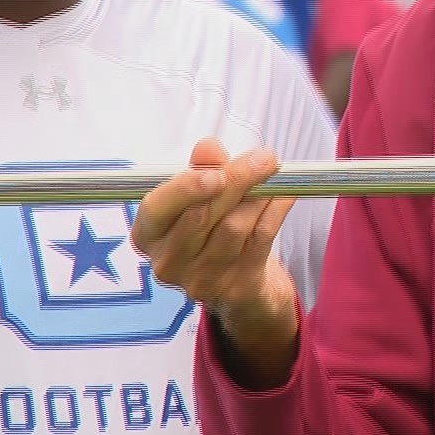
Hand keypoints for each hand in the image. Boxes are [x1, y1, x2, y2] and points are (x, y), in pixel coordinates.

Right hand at [131, 140, 297, 375]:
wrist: (237, 279)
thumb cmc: (211, 226)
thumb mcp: (201, 194)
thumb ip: (203, 168)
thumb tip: (208, 148)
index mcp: (149, 234)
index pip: (156, 210)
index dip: (185, 190)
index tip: (216, 173)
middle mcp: (168, 261)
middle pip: (202, 216)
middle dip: (237, 180)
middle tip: (264, 158)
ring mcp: (201, 279)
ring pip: (234, 227)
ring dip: (258, 195)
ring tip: (273, 174)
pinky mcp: (236, 286)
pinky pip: (260, 239)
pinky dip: (276, 211)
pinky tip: (285, 193)